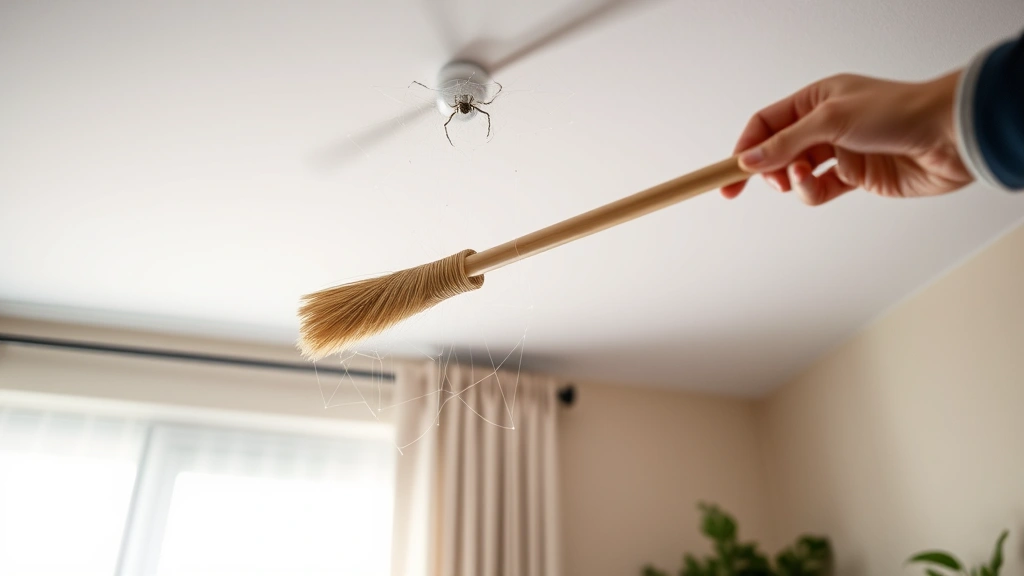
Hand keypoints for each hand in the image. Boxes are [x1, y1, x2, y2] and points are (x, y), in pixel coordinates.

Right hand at [722, 72, 973, 204]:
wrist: (948, 137)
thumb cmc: (896, 113)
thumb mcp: (830, 121)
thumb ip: (785, 144)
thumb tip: (746, 161)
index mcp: (817, 99)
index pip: (766, 123)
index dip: (744, 148)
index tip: (726, 174)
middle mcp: (826, 124)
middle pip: (777, 151)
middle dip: (767, 168)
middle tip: (766, 182)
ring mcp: (840, 152)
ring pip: (797, 174)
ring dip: (794, 181)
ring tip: (802, 178)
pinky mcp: (856, 178)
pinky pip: (819, 190)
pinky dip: (812, 192)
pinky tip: (818, 185)